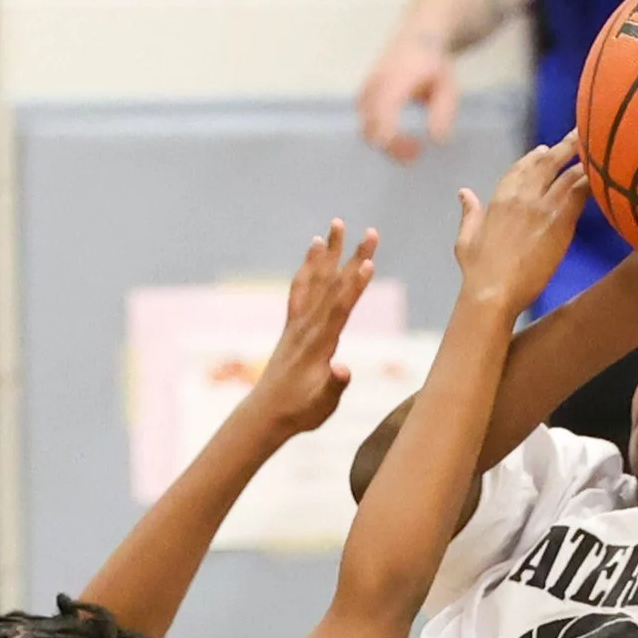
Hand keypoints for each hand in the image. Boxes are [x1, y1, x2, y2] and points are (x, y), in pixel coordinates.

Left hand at [248, 223, 380, 438]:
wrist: (266, 413)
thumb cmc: (299, 411)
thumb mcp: (322, 404)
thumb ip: (334, 384)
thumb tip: (343, 369)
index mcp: (319, 344)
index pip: (340, 309)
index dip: (356, 286)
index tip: (370, 262)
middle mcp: (307, 327)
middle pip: (334, 286)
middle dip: (354, 259)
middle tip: (371, 233)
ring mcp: (298, 323)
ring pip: (316, 279)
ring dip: (329, 252)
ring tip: (336, 224)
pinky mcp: (293, 325)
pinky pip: (302, 288)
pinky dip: (309, 267)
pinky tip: (314, 251)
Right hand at [360, 32, 458, 161]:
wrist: (418, 38)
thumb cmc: (434, 65)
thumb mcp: (448, 86)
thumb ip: (443, 112)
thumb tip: (437, 139)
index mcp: (396, 79)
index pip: (384, 114)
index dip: (394, 140)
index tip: (416, 149)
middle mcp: (376, 84)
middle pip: (370, 128)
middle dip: (392, 148)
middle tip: (417, 151)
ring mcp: (366, 90)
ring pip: (366, 129)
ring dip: (387, 145)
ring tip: (411, 146)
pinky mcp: (363, 96)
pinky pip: (365, 123)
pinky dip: (382, 135)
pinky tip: (401, 135)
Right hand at [454, 136, 588, 316]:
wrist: (493, 292)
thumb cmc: (477, 272)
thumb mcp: (466, 238)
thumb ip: (469, 212)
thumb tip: (464, 193)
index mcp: (500, 197)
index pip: (521, 168)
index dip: (535, 157)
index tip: (546, 149)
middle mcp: (522, 195)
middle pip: (548, 162)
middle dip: (565, 146)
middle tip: (580, 132)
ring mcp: (542, 206)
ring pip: (567, 173)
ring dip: (583, 159)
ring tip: (599, 148)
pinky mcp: (560, 221)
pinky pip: (580, 192)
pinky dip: (592, 181)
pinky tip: (605, 174)